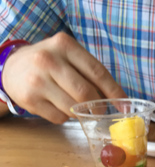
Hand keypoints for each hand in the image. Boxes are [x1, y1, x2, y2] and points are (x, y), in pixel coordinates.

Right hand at [2, 32, 125, 122]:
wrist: (12, 68)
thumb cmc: (49, 64)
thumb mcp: (67, 57)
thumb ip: (89, 72)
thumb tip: (118, 99)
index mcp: (65, 45)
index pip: (97, 72)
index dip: (114, 92)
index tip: (125, 107)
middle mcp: (49, 60)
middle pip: (85, 93)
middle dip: (97, 107)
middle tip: (100, 112)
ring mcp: (38, 80)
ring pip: (73, 108)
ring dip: (80, 114)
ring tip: (75, 107)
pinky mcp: (30, 99)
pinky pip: (59, 118)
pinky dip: (65, 118)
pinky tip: (58, 107)